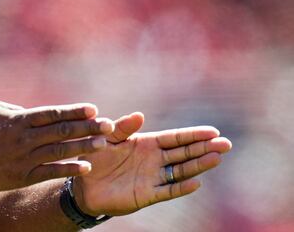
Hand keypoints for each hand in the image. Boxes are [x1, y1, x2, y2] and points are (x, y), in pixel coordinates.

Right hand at [0, 98, 113, 191]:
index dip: (74, 111)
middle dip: (87, 127)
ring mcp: (22, 158)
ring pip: (58, 152)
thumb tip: (35, 111)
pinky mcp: (20, 176)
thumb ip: (17, 109)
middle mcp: (23, 138)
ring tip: (104, 144)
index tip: (93, 109)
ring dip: (83, 147)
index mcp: (18, 119)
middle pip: (60, 131)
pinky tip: (86, 167)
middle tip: (109, 125)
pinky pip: (49, 172)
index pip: (51, 113)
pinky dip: (68, 169)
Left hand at [73, 112, 231, 216]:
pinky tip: (196, 183)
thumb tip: (140, 115)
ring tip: (217, 158)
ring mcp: (153, 177)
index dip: (193, 135)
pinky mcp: (147, 194)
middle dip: (204, 148)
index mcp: (146, 143)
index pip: (175, 138)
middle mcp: (154, 160)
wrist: (83, 184)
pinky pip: (167, 190)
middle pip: (184, 153)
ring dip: (198, 165)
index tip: (213, 131)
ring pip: (181, 171)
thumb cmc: (94, 157)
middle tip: (226, 143)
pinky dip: (181, 187)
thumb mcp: (106, 138)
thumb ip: (122, 128)